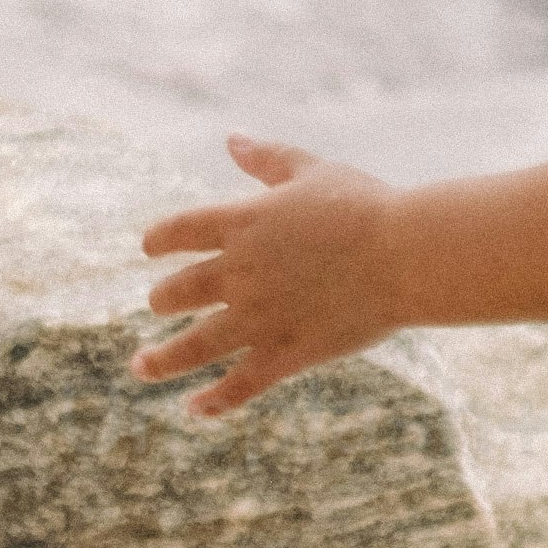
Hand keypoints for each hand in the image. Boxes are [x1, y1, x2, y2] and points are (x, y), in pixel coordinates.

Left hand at [134, 140, 403, 419]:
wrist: (405, 254)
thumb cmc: (366, 206)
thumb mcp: (313, 170)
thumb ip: (269, 158)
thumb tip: (231, 139)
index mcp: (244, 223)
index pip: (179, 230)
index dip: (158, 239)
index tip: (149, 248)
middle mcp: (240, 273)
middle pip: (178, 291)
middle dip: (163, 299)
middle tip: (160, 303)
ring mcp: (260, 317)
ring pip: (194, 346)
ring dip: (161, 359)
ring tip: (141, 366)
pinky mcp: (286, 353)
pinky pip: (240, 384)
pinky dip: (214, 400)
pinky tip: (195, 408)